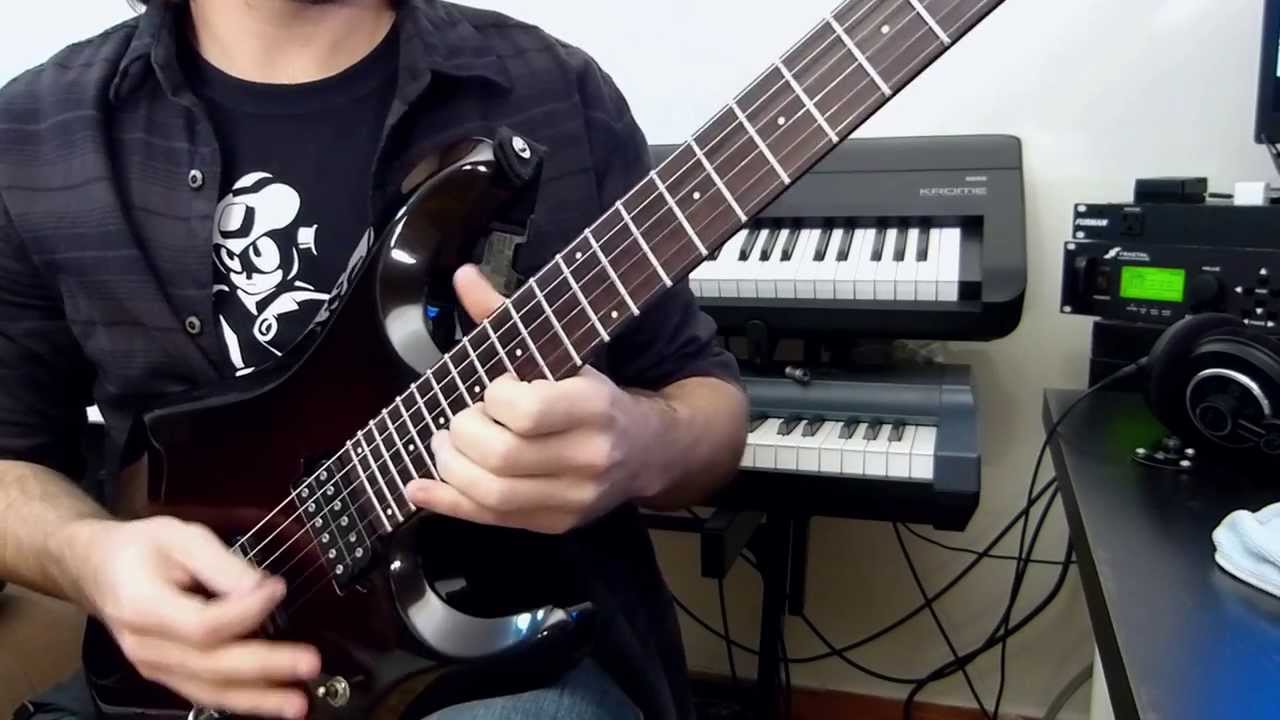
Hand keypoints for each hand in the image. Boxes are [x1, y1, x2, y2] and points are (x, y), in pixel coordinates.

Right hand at [61, 517, 319, 718]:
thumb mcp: (180, 536)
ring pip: (209, 690)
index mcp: (143, 607)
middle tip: (309, 663)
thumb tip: (262, 588)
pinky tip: (273, 703)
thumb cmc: (141, 548)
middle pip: (211, 664)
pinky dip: (242, 701)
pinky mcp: (167, 674)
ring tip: (298, 704)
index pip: (202, 624)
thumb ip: (221, 563)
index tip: (278, 588)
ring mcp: (154, 667)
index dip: (246, 611)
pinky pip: (205, 693)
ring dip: (258, 699)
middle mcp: (146, 647)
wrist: (97, 569)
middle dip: (265, 667)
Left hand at [404, 266, 667, 533]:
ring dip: (452, 468)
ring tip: (445, 446)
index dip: (494, 398)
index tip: (496, 388)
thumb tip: (463, 276)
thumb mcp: (562, 354)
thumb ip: (507, 317)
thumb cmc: (594, 396)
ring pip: (493, 495)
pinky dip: (448, 504)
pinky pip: (492, 521)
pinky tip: (420, 488)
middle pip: (502, 457)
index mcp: (594, 407)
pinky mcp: (557, 524)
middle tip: (460, 420)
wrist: (649, 449)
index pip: (527, 412)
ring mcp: (574, 498)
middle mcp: (588, 457)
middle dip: (463, 434)